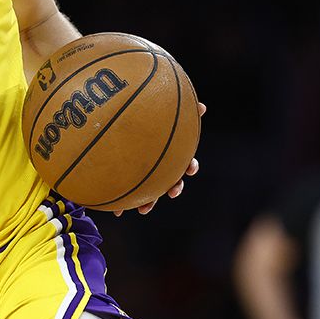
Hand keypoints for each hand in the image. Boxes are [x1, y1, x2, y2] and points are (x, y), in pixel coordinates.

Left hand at [116, 102, 206, 216]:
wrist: (120, 127)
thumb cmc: (147, 120)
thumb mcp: (161, 113)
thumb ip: (182, 110)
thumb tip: (203, 105)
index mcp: (171, 153)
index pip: (186, 161)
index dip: (190, 167)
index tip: (190, 170)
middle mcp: (161, 167)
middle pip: (172, 180)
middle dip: (174, 188)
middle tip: (173, 192)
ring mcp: (146, 176)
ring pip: (151, 192)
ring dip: (150, 202)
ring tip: (144, 210)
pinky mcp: (128, 181)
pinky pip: (127, 194)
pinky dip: (123, 205)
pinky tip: (116, 213)